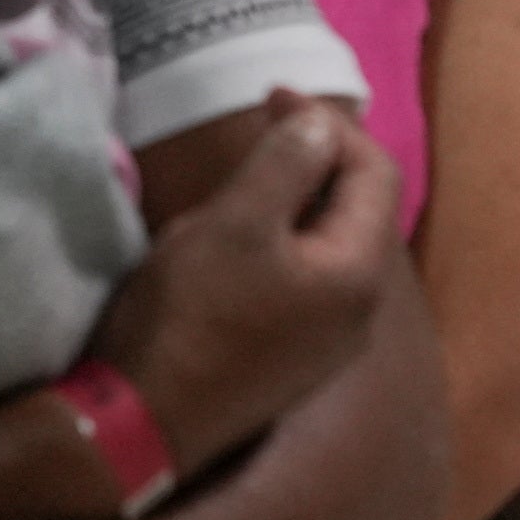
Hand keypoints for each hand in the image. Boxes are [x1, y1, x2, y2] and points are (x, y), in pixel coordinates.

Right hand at [86, 93, 404, 471]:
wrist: (144, 422)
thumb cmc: (191, 314)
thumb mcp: (236, 222)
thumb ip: (287, 164)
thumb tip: (320, 125)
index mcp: (359, 271)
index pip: (374, 172)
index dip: (329, 122)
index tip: (269, 96)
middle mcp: (359, 311)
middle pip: (358, 209)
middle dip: (315, 158)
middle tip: (260, 128)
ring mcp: (327, 342)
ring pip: (328, 245)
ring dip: (294, 199)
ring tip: (242, 179)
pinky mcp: (292, 360)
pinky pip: (305, 280)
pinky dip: (281, 240)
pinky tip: (236, 240)